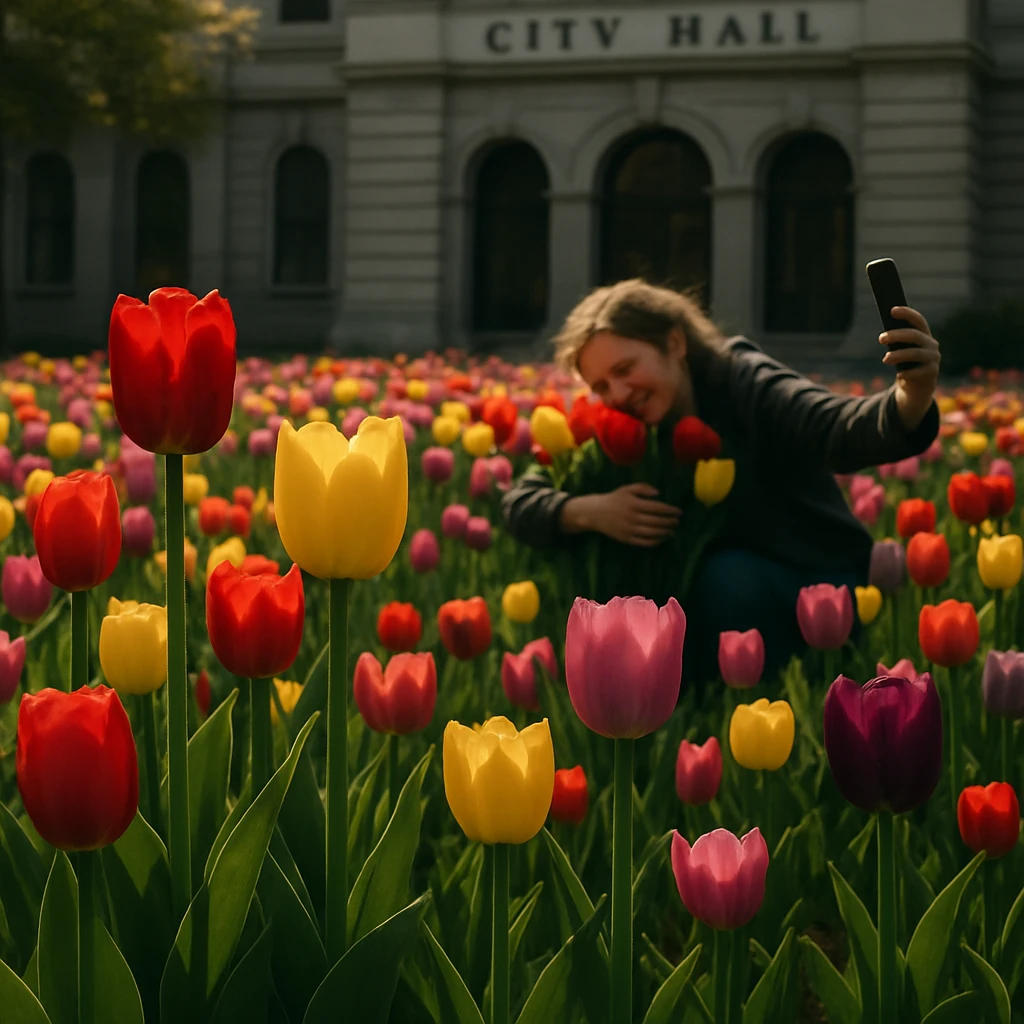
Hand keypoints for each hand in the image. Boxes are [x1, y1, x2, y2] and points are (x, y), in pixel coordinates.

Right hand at [591, 483, 681, 546]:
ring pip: (652, 533)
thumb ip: (643, 488)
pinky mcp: (626, 539)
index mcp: (634, 503)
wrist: (595, 513)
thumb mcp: (627, 489)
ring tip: (672, 530)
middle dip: (670, 522)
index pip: (657, 507)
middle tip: (677, 521)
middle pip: (657, 521)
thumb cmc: (614, 499)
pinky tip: (661, 538)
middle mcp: (633, 517)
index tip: (679, 512)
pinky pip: (644, 542)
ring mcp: (629, 529)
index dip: (670, 510)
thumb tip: (658, 493)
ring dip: (665, 532)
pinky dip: (655, 541)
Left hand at [879, 306, 940, 430]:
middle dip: (897, 335)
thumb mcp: (901, 351)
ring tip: (885, 359)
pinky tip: (899, 374)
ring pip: (916, 353)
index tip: (892, 310)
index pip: (918, 320)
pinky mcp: (932, 373)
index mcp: (924, 335)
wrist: (917, 387)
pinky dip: (908, 372)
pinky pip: (920, 371)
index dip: (907, 313)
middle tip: (880, 338)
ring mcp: (933, 358)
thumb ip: (896, 342)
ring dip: (899, 355)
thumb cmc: (906, 364)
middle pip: (915, 335)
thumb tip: (884, 335)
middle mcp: (931, 344)